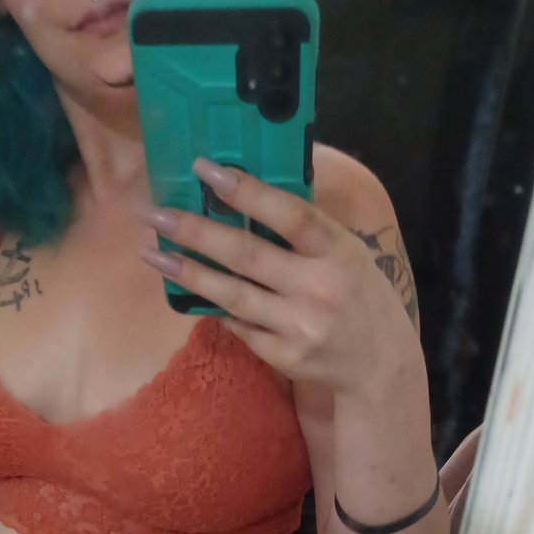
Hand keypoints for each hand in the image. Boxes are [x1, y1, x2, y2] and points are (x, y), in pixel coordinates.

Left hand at [139, 158, 421, 394]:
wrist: (380, 363)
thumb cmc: (358, 295)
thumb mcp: (347, 252)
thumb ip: (306, 230)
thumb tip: (247, 191)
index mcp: (338, 251)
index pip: (289, 215)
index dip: (247, 191)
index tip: (205, 170)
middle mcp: (317, 288)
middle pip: (246, 255)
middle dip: (195, 232)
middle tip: (155, 215)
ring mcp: (298, 326)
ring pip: (231, 295)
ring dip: (188, 273)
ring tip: (153, 255)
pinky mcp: (284, 356)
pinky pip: (238, 325)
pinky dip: (214, 307)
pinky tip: (188, 292)